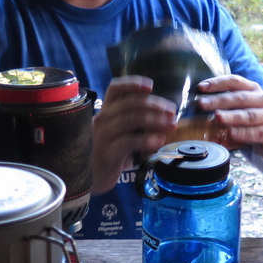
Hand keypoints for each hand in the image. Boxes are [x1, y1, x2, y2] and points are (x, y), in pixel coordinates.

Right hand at [91, 76, 175, 193]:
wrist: (90, 178)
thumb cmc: (108, 152)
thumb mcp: (119, 132)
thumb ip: (134, 121)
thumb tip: (162, 114)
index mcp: (105, 111)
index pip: (115, 89)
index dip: (132, 84)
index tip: (150, 86)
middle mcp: (102, 120)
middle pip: (129, 103)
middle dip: (154, 104)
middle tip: (172, 110)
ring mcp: (104, 136)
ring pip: (130, 120)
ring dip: (155, 120)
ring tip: (171, 124)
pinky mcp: (108, 152)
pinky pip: (129, 142)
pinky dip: (146, 139)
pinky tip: (159, 140)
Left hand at [194, 75, 262, 160]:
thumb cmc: (252, 118)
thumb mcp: (241, 107)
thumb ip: (225, 103)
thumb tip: (197, 105)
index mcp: (252, 88)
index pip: (234, 81)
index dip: (217, 83)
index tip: (201, 87)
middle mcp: (262, 99)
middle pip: (239, 98)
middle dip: (219, 100)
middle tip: (202, 104)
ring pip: (248, 115)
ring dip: (231, 116)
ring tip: (216, 117)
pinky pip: (256, 133)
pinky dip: (242, 134)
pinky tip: (231, 134)